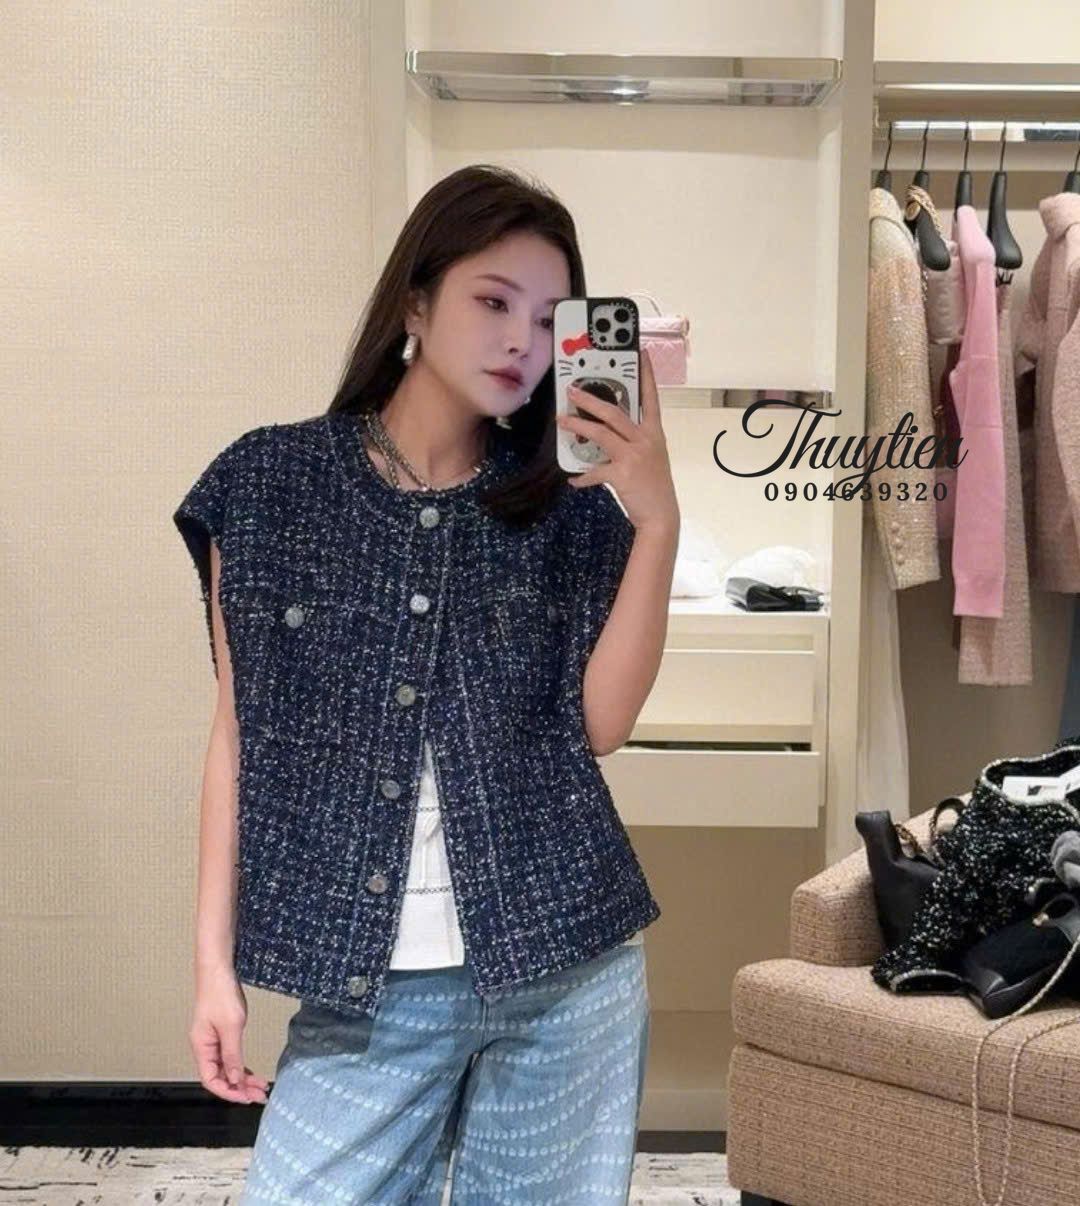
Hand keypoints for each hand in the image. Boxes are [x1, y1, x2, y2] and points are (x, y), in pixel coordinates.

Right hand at [190, 970, 268, 1104]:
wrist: (218, 970)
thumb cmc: (221, 994)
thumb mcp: (231, 1026)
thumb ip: (232, 1055)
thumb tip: (235, 1080)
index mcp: (201, 1047)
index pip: (211, 1080)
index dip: (228, 1092)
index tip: (247, 1097)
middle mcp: (204, 1046)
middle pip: (220, 1076)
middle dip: (239, 1088)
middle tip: (260, 1095)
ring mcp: (212, 1039)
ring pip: (226, 1067)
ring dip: (242, 1078)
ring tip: (261, 1086)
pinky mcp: (221, 1032)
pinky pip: (229, 1055)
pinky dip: (241, 1065)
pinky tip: (252, 1071)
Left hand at [556, 346, 678, 532]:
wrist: (662, 515)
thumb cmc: (654, 486)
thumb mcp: (651, 456)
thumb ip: (634, 441)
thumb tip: (607, 432)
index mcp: (654, 433)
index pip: (650, 397)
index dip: (646, 374)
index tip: (642, 353)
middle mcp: (645, 440)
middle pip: (614, 412)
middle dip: (591, 399)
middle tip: (572, 390)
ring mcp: (634, 456)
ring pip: (601, 433)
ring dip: (578, 426)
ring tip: (561, 421)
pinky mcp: (623, 474)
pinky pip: (595, 471)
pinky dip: (582, 477)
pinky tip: (574, 480)